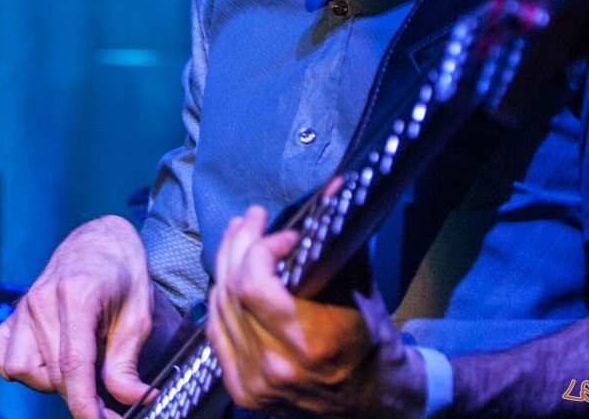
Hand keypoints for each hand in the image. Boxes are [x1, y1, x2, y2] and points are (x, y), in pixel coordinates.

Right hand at [0, 215, 153, 418]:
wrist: (102, 241)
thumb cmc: (122, 273)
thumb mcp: (139, 314)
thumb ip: (127, 362)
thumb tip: (131, 400)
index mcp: (77, 294)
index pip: (73, 364)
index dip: (85, 403)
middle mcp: (42, 299)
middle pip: (53, 372)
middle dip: (80, 392)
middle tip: (105, 388)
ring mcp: (23, 306)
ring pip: (22, 370)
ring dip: (51, 379)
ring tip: (78, 361)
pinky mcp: (11, 313)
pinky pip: (1, 356)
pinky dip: (23, 367)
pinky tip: (48, 356)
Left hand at [207, 206, 426, 418]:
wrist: (371, 406)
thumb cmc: (372, 345)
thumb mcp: (362, 292)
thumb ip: (340, 244)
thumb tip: (335, 190)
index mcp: (308, 341)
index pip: (255, 284)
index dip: (262, 248)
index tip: (287, 235)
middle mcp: (274, 364)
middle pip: (232, 289)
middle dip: (240, 243)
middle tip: (253, 217)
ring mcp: (253, 380)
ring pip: (218, 308)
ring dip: (225, 264)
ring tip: (238, 235)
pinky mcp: (242, 389)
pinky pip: (216, 333)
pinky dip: (220, 299)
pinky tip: (228, 275)